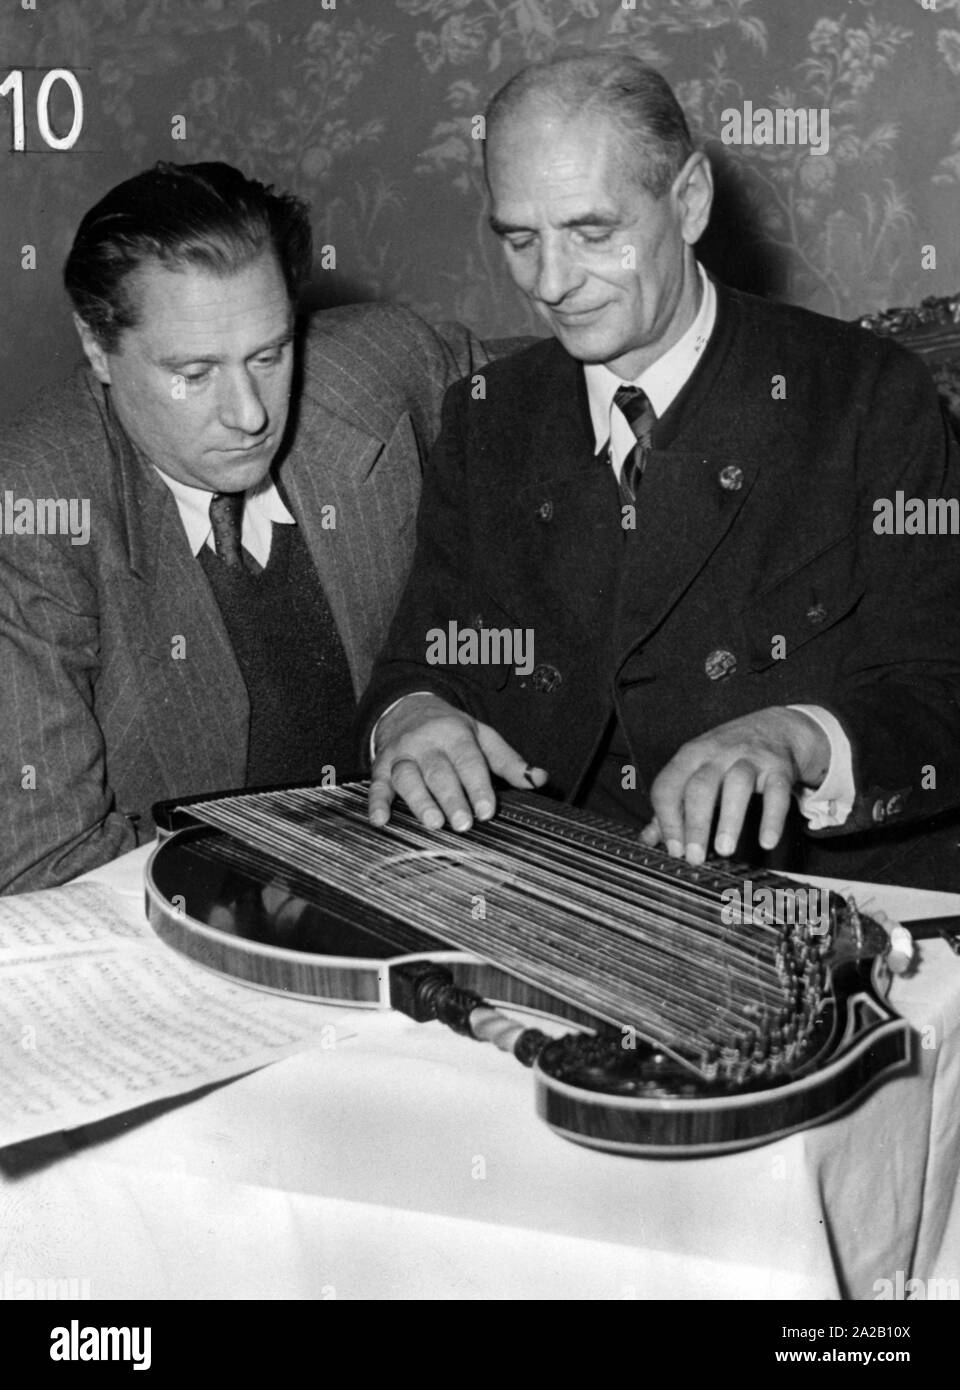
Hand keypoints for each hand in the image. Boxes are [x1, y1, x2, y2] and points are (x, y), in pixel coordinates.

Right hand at [368, 692, 547, 830]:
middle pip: (439, 772)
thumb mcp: (483, 737)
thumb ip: (510, 762)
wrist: (407, 709)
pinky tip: (381, 820)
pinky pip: (377, 785)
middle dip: (452, 798)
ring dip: (419, 801)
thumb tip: (540, 779)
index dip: (478, 786)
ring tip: (433, 823)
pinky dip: (376, 803)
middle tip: (463, 823)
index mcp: (455, 734)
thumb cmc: (451, 731)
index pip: (468, 761)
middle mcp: (426, 743)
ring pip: (408, 778)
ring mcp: (401, 755)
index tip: (487, 811)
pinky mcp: (381, 768)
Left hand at [640, 707, 829, 864]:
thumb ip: (673, 804)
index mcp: (690, 756)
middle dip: (695, 825)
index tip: (674, 850)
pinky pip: (776, 793)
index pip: (668, 785)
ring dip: (730, 820)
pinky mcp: (779, 769)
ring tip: (725, 850)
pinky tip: (766, 842)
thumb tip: (648, 838)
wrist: (775, 727)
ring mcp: (749, 759)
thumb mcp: (695, 769)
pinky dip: (772, 819)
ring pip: (737, 786)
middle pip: (700, 787)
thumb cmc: (727, 755)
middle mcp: (717, 754)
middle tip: (695, 857)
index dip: (667, 820)